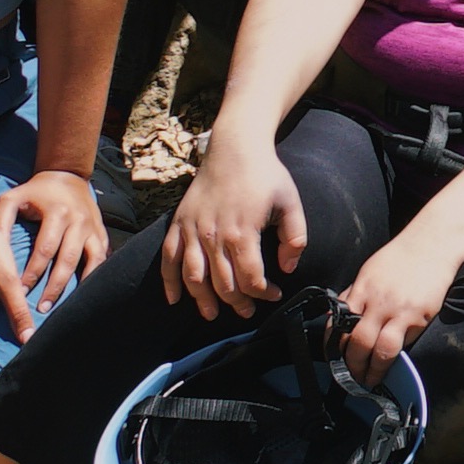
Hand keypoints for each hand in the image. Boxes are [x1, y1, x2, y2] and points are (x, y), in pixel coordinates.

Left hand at [0, 167, 106, 306]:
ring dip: (79, 285)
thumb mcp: (12, 199)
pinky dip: (96, 275)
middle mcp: (79, 221)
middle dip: (55, 286)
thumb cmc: (34, 192)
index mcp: (58, 213)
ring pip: (91, 260)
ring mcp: (93, 227)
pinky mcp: (101, 232)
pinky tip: (87, 291)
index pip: (45, 249)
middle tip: (42, 308)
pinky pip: (103, 257)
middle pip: (68, 259)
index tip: (20, 291)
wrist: (67, 175)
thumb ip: (0, 221)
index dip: (32, 272)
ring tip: (66, 306)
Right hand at [162, 133, 303, 320]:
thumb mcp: (291, 203)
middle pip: (222, 284)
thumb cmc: (266, 176)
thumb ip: (295, 238)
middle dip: (236, 303)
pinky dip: (169, 282)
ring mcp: (192, 231)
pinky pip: (168, 259)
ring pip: (193, 277)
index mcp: (242, 232)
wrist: (235, 148)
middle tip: (247, 311)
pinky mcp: (178, 224)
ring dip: (202, 301)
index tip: (273, 295)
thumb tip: (287, 268)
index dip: (263, 293)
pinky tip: (175, 299)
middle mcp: (213, 236)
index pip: (250, 278)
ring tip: (212, 314)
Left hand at [339, 230, 463, 380]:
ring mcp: (401, 311)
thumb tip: (339, 318)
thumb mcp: (369, 272)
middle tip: (351, 377)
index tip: (334, 358)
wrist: (433, 243)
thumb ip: (354, 295)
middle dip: (352, 366)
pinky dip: (396, 353)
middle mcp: (379, 302)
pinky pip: (405, 342)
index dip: (334, 347)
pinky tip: (392, 359)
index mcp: (361, 290)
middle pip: (358, 343)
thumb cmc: (400, 257)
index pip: (339, 325)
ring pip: (382, 350)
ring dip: (374, 370)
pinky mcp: (421, 317)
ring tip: (371, 379)